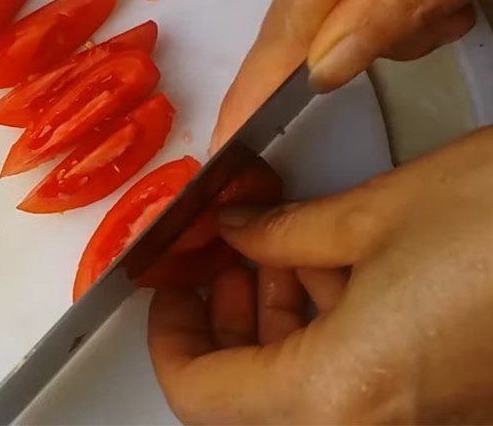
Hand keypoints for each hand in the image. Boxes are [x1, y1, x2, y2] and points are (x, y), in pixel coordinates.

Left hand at [149, 128, 492, 423]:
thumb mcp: (372, 213)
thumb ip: (284, 232)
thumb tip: (237, 231)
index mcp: (344, 392)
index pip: (203, 395)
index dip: (171, 336)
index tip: (169, 286)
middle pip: (254, 394)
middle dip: (227, 318)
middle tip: (222, 253)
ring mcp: (422, 418)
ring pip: (306, 385)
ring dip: (277, 316)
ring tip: (276, 245)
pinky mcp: (449, 398)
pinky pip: (360, 376)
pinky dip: (329, 324)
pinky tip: (329, 262)